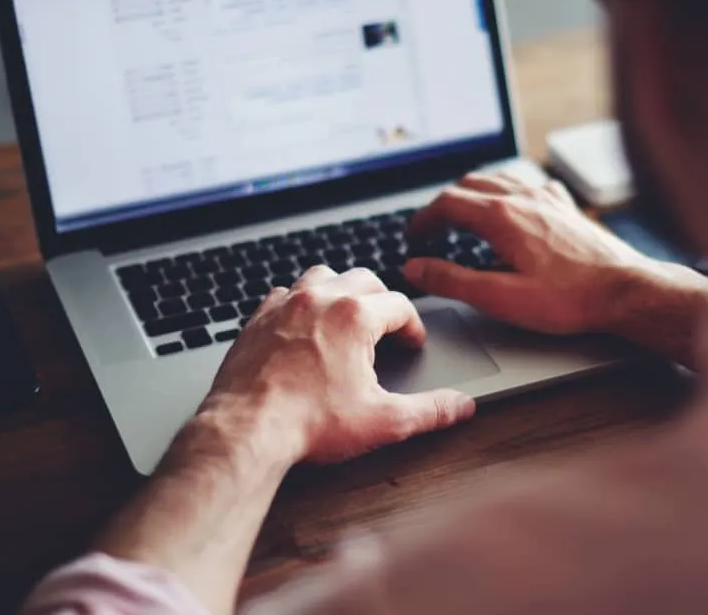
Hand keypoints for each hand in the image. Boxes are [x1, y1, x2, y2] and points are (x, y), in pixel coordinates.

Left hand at [196, 266, 475, 465]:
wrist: (246, 431)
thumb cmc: (309, 423)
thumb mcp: (383, 420)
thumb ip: (429, 410)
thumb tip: (461, 406)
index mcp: (355, 316)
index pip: (399, 305)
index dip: (413, 326)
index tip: (412, 344)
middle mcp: (319, 299)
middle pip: (364, 279)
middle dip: (381, 300)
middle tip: (387, 327)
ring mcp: (284, 306)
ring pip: (322, 276)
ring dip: (340, 290)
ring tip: (347, 316)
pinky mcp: (256, 320)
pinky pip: (283, 293)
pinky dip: (299, 302)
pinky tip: (302, 325)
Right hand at [406, 173, 707, 364]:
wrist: (625, 291)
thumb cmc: (568, 298)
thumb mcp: (500, 297)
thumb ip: (452, 280)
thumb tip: (416, 268)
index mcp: (501, 217)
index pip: (446, 203)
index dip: (423, 219)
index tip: (413, 236)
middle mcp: (523, 197)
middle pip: (469, 185)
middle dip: (444, 204)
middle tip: (432, 229)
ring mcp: (547, 198)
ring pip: (498, 179)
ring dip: (473, 193)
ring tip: (463, 215)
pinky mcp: (567, 207)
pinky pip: (529, 184)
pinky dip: (509, 191)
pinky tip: (514, 206)